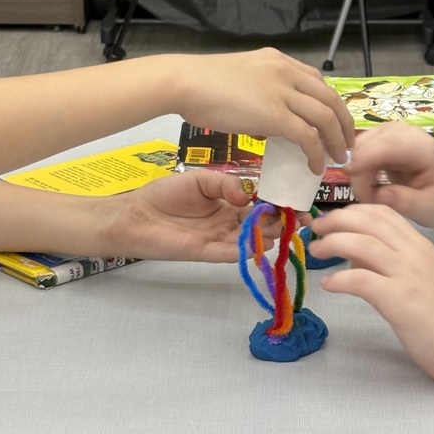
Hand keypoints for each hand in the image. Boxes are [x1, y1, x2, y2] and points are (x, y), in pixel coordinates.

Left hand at [107, 169, 282, 262]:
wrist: (136, 214)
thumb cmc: (164, 195)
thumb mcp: (200, 179)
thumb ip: (225, 183)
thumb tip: (248, 196)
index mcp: (228, 205)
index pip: (260, 207)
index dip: (278, 207)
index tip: (297, 205)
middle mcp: (228, 224)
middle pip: (261, 226)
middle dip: (279, 223)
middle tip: (297, 218)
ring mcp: (219, 240)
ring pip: (251, 241)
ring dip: (267, 236)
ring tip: (281, 227)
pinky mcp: (206, 253)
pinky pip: (232, 254)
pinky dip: (247, 250)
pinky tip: (261, 243)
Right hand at [171, 48, 354, 172]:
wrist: (184, 83)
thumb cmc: (201, 84)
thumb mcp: (240, 80)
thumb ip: (259, 97)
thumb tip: (266, 124)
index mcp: (279, 61)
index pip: (318, 81)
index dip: (331, 104)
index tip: (334, 123)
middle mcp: (286, 72)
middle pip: (330, 98)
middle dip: (343, 124)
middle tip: (346, 144)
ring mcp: (282, 92)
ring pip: (325, 117)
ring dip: (336, 141)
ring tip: (337, 158)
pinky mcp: (275, 114)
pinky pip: (307, 137)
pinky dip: (316, 153)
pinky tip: (315, 167)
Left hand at [309, 204, 433, 381]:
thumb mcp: (420, 278)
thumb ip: (390, 263)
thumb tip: (353, 258)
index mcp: (419, 245)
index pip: (383, 213)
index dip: (351, 211)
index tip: (331, 219)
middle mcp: (414, 253)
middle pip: (368, 221)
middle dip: (335, 220)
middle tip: (314, 229)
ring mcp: (408, 275)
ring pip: (362, 244)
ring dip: (332, 244)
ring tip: (315, 252)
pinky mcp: (400, 301)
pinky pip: (362, 280)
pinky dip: (339, 280)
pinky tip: (328, 286)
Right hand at [346, 122, 433, 226]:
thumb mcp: (430, 209)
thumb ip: (407, 203)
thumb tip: (380, 194)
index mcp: (423, 149)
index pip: (388, 145)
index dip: (365, 157)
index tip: (348, 175)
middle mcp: (406, 133)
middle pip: (368, 145)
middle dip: (360, 174)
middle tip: (371, 200)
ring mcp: (392, 131)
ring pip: (359, 147)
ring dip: (359, 173)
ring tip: (375, 194)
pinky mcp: (382, 136)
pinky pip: (359, 150)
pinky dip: (360, 169)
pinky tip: (373, 183)